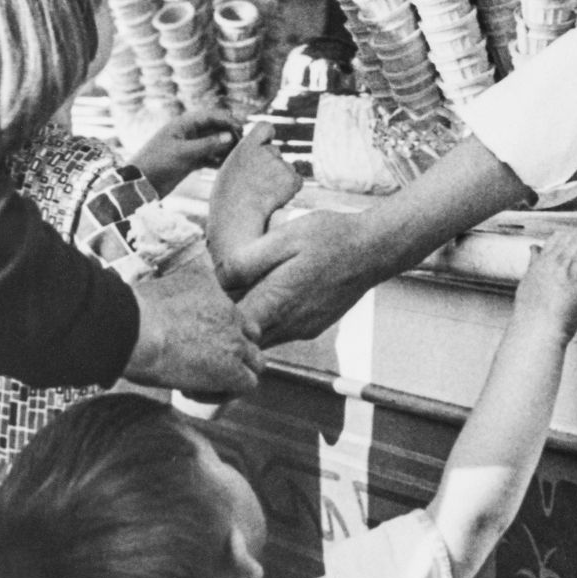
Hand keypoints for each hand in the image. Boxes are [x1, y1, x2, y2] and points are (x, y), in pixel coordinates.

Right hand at [124, 251, 263, 397]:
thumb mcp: (154, 286)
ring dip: (234, 372)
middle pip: (250, 335)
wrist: (134, 330)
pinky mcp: (231, 370)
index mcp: (211, 288)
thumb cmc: (132, 312)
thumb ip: (165, 291)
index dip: (219, 330)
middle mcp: (230, 313)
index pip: (231, 312)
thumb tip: (151, 294)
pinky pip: (246, 385)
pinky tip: (197, 392)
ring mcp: (234, 342)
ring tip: (203, 381)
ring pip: (255, 361)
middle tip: (205, 362)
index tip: (198, 341)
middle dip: (233, 350)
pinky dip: (226, 392)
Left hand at [125, 109, 240, 194]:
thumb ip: (208, 144)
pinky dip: (217, 160)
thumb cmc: (158, 163)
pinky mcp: (189, 162)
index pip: (211, 115)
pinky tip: (227, 166)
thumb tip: (230, 136)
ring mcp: (189, 148)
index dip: (227, 120)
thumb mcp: (184, 152)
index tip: (241, 129)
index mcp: (184, 124)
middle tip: (242, 145)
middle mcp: (188, 133)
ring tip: (237, 157)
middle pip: (214, 129)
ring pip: (213, 144)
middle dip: (228, 135)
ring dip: (225, 149)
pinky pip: (208, 157)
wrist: (140, 184)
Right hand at [206, 124, 302, 279]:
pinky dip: (289, 190)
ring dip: (279, 180)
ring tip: (263, 197)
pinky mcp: (291, 178)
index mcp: (245, 147)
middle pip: (274, 152)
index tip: (265, 145)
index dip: (267, 136)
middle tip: (257, 187)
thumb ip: (246, 159)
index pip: (265, 128)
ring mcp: (280, 164)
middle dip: (270, 166)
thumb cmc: (228, 203)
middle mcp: (264, 151)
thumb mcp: (230, 173)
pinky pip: (296, 181)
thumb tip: (265, 152)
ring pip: (285, 168)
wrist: (236, 223)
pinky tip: (274, 201)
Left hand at [221, 210, 379, 345]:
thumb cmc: (330, 237)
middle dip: (227, 329)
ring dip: (247, 327)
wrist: (374, 250)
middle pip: (245, 340)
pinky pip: (280, 333)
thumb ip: (248, 260)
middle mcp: (289, 324)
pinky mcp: (313, 328)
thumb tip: (218, 278)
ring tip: (234, 302)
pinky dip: (267, 324)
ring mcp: (303, 330)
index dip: (214, 321)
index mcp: (277, 302)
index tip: (202, 307)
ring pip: (263, 339)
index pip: (232, 328)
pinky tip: (266, 300)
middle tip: (210, 310)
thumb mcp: (285, 237)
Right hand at [512, 226, 576, 338]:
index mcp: (537, 265)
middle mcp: (548, 262)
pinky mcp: (575, 276)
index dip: (571, 236)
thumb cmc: (533, 319)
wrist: (536, 332)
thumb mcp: (527, 288)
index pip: (555, 239)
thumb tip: (533, 251)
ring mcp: (561, 267)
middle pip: (570, 236)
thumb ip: (532, 268)